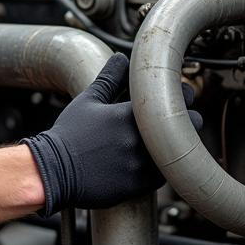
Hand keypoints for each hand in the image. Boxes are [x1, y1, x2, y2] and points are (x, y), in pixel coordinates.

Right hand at [24, 52, 201, 216]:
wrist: (53, 171)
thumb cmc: (68, 136)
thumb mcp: (88, 101)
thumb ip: (109, 78)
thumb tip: (120, 58)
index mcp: (131, 114)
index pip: (180, 98)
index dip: (183, 95)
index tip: (178, 96)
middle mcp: (141, 140)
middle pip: (191, 124)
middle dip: (188, 118)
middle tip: (177, 117)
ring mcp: (142, 165)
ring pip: (180, 151)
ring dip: (176, 143)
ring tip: (164, 138)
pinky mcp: (139, 185)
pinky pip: (165, 174)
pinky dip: (164, 165)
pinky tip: (152, 158)